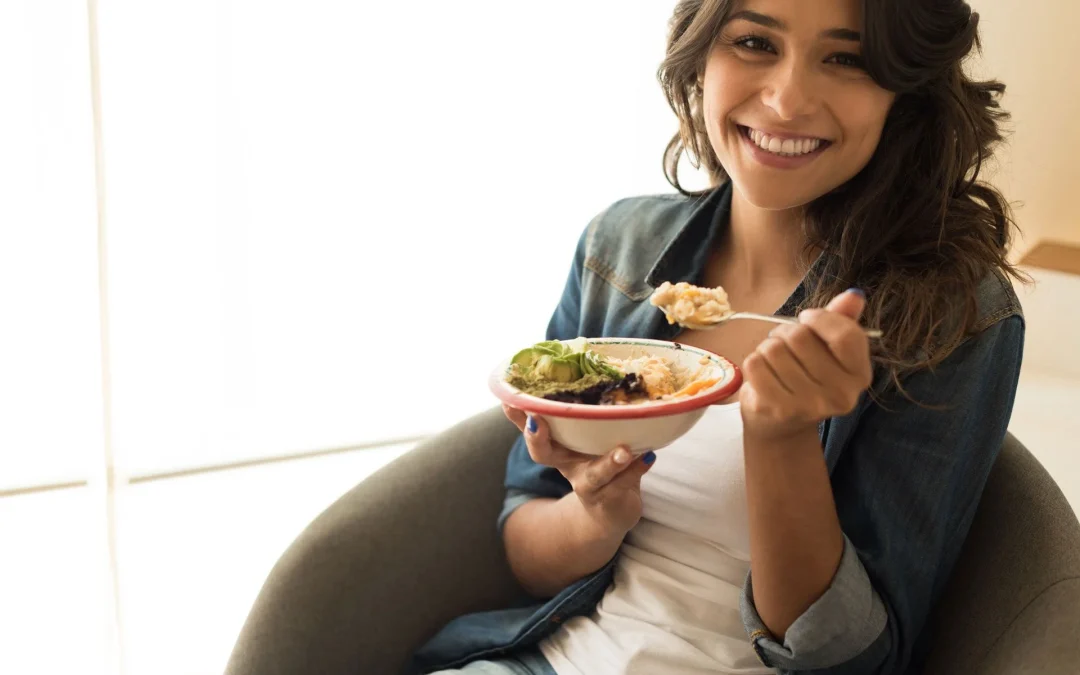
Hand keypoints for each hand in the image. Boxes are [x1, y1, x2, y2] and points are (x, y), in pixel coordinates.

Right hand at [502, 405, 655, 537]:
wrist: (609, 513)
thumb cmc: (594, 464)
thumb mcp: (582, 441)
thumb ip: (577, 415)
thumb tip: (579, 374)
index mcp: (557, 448)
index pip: (530, 429)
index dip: (518, 419)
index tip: (509, 402)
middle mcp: (567, 466)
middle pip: (544, 454)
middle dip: (537, 438)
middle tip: (536, 421)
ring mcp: (589, 485)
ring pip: (594, 475)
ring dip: (608, 462)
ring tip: (624, 451)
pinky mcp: (611, 499)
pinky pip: (625, 483)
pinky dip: (638, 468)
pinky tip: (648, 456)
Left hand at [739, 289, 873, 442]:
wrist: (781, 423)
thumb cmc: (806, 375)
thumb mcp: (828, 347)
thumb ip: (842, 319)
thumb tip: (854, 295)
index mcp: (859, 375)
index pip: (845, 335)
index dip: (820, 318)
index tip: (807, 319)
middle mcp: (840, 395)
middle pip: (801, 337)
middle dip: (787, 332)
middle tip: (786, 344)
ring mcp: (808, 405)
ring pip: (774, 349)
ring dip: (768, 347)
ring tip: (775, 360)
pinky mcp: (777, 409)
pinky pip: (755, 364)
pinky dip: (754, 361)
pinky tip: (763, 373)